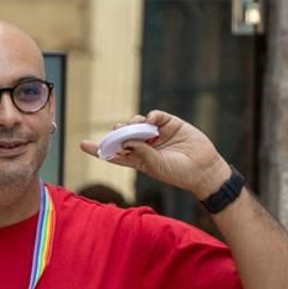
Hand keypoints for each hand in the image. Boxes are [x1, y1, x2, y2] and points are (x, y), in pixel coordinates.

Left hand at [81, 110, 231, 199]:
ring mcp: (157, 134)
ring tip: (138, 127)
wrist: (203, 168)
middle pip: (123, 134)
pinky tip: (152, 121)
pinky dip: (151, 116)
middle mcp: (145, 145)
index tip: (83, 145)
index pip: (114, 153)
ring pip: (136, 122)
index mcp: (138, 159)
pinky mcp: (170, 123)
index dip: (99, 149)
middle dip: (117, 131)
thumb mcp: (156, 166)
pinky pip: (155, 115)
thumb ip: (141, 152)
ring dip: (133, 122)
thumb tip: (127, 138)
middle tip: (117, 131)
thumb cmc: (179, 173)